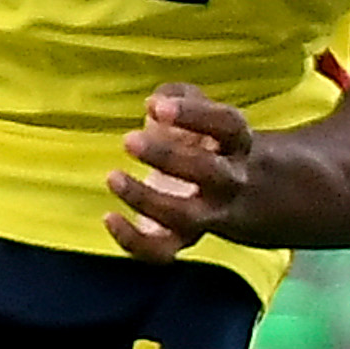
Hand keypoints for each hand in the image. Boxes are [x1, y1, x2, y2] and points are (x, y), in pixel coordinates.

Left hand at [104, 83, 254, 262]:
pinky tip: (109, 217)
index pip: (227, 126)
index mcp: (238, 143)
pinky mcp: (182, 239)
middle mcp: (229, 182)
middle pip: (209, 172)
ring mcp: (208, 216)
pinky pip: (161, 252)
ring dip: (146, 199)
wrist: (241, 194)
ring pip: (184, 217)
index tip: (158, 107)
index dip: (195, 115)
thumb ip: (179, 96)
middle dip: (168, 157)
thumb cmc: (209, 141)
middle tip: (128, 139)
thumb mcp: (202, 111)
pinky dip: (134, 241)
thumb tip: (154, 103)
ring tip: (113, 176)